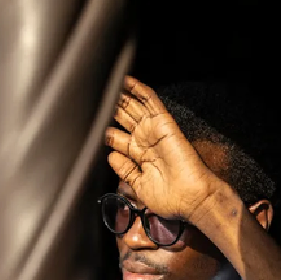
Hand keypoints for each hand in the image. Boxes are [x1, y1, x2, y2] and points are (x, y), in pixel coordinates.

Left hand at [105, 76, 220, 220]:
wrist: (190, 199)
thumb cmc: (170, 199)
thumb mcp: (140, 186)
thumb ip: (125, 170)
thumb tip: (110, 156)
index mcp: (140, 158)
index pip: (119, 140)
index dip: (106, 132)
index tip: (90, 125)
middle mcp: (146, 142)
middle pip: (125, 120)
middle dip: (112, 110)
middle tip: (96, 97)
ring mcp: (154, 132)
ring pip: (135, 108)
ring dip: (123, 96)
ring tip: (108, 83)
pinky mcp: (164, 124)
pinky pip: (151, 102)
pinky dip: (140, 91)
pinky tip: (128, 80)